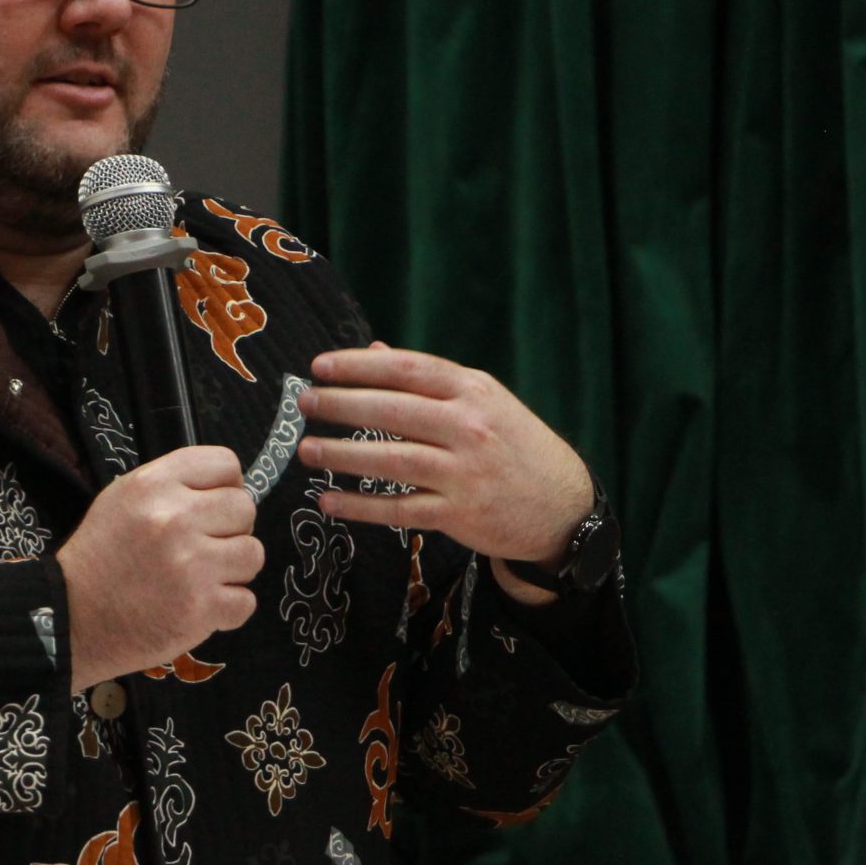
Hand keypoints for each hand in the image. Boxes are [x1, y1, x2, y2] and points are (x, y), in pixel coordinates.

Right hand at [57, 445, 263, 691]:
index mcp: (154, 484)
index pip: (226, 464)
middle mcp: (175, 518)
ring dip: (233, 570)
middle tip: (204, 547)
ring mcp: (191, 565)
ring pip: (253, 554)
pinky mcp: (201, 608)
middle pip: (245, 508)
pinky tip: (199, 607)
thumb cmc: (100, 559)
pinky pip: (246, 600)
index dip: (226, 486)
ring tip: (201, 578)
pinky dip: (228, 609)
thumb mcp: (122, 499)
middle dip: (231, 529)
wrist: (71, 619)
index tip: (213, 506)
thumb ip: (174, 486)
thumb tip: (229, 488)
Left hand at [295, 344, 593, 600]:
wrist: (561, 504)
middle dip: (341, 405)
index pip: (407, 370)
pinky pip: (399, 509)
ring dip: (342, 454)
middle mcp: (470, 427)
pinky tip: (329, 500)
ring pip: (391, 460)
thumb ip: (428, 379)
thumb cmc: (514, 445)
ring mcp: (465, 472)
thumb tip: (373, 351)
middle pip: (393, 411)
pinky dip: (361, 506)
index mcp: (473, 391)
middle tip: (304, 402)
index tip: (321, 366)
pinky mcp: (459, 514)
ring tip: (306, 449)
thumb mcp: (483, 400)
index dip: (359, 366)